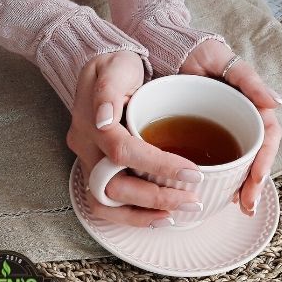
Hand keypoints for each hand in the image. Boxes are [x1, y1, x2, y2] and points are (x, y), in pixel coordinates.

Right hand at [67, 51, 202, 226]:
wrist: (104, 72)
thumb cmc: (116, 66)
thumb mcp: (116, 65)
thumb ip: (108, 90)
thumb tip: (104, 119)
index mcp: (91, 122)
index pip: (124, 152)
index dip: (159, 165)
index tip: (195, 173)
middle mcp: (86, 148)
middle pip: (112, 187)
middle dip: (155, 198)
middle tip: (191, 200)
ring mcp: (89, 162)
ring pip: (105, 204)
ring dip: (143, 215)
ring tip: (178, 214)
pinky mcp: (97, 171)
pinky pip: (108, 204)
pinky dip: (134, 215)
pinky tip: (162, 216)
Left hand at [180, 40, 281, 215]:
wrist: (165, 50)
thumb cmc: (197, 52)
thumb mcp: (222, 60)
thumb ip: (249, 80)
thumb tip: (277, 103)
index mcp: (251, 105)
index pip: (267, 137)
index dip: (265, 160)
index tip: (256, 180)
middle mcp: (240, 120)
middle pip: (255, 157)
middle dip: (254, 184)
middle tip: (246, 206)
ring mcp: (222, 130)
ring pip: (239, 163)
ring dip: (242, 187)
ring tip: (238, 207)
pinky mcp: (202, 136)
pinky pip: (218, 160)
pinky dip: (222, 179)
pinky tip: (219, 194)